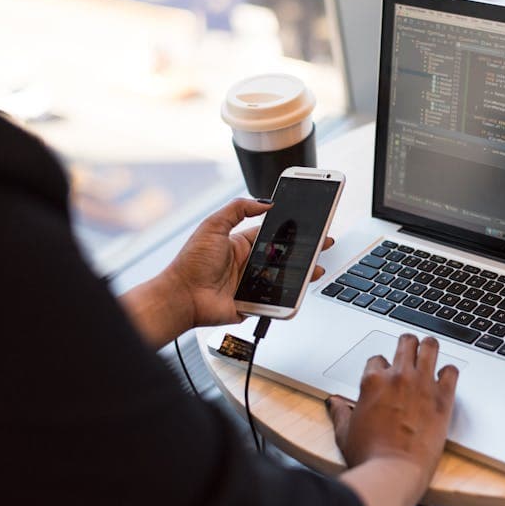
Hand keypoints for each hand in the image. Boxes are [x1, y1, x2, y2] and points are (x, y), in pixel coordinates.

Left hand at [165, 198, 333, 327]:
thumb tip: (264, 202)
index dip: (290, 230)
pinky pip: (276, 300)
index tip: (308, 224)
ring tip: (317, 267)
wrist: (182, 297)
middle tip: (323, 243)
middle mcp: (248, 263)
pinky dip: (289, 296)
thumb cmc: (190, 263)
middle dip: (304, 250)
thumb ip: (237, 209)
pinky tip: (301, 288)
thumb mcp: (212, 225)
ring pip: (284, 278)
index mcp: (240, 244)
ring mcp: (252, 284)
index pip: (272, 234)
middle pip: (283, 256)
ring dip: (302, 273)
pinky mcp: (253, 303)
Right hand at [327, 335, 458, 502]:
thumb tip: (334, 403)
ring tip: (430, 351)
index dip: (382, 367)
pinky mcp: (443, 397)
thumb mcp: (345, 433)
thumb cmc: (369, 456)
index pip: (378, 359)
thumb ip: (340, 413)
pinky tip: (446, 378)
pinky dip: (449, 372)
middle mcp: (398, 376)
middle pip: (406, 343)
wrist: (393, 472)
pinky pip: (451, 371)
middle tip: (410, 351)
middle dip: (407, 344)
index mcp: (372, 381)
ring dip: (429, 347)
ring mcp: (422, 384)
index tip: (386, 374)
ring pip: (430, 346)